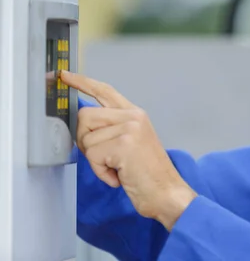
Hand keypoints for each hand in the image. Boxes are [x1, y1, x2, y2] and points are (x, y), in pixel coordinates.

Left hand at [60, 70, 197, 230]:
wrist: (167, 191)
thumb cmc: (147, 173)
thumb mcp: (132, 142)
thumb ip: (113, 128)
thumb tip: (84, 126)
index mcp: (135, 114)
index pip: (105, 91)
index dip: (82, 82)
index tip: (65, 75)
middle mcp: (133, 116)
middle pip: (85, 117)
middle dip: (85, 141)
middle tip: (104, 158)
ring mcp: (130, 128)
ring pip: (86, 140)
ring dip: (96, 161)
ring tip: (117, 168)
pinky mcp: (124, 144)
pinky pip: (93, 156)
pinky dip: (101, 172)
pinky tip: (118, 176)